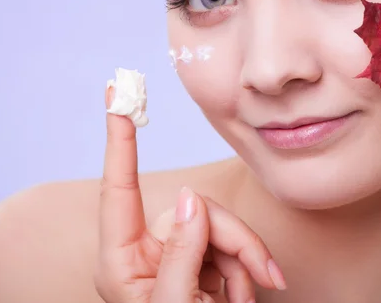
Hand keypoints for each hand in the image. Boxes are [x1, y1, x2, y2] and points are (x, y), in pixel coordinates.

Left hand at [94, 88, 286, 301]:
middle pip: (194, 212)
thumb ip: (183, 254)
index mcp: (121, 262)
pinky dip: (247, 268)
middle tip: (265, 277)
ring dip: (245, 260)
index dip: (118, 140)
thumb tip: (191, 199)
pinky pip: (229, 245)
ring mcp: (173, 257)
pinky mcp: (198, 263)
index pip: (118, 188)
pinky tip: (249, 293)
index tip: (116, 96)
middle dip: (234, 238)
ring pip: (218, 226)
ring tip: (251, 298)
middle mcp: (144, 252)